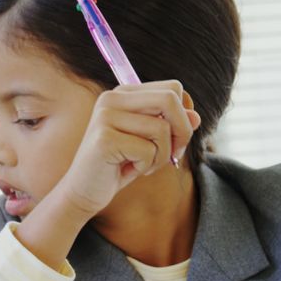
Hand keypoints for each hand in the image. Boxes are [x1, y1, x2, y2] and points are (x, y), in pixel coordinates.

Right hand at [57, 80, 201, 216]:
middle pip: (170, 100)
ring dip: (162, 155)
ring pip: (162, 128)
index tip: (175, 139)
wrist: (84, 191)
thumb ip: (172, 125)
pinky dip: (146, 166)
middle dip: (182, 131)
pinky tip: (129, 170)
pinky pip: (148, 150)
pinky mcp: (104, 140)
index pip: (173, 89)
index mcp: (122, 94)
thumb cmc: (118, 165)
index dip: (184, 115)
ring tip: (144, 165)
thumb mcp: (150, 141)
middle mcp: (111, 99)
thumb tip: (196, 117)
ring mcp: (105, 117)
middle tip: (173, 154)